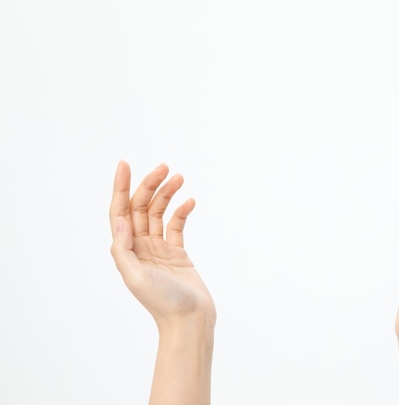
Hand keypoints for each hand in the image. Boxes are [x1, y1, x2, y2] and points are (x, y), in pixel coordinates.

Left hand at [109, 161, 215, 329]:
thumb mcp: (134, 277)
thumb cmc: (163, 303)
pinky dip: (182, 211)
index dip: (120, 187)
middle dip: (150, 185)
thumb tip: (120, 219)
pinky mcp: (178, 254)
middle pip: (141, 207)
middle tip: (164, 167)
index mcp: (126, 251)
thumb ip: (123, 248)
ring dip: (167, 194)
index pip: (120, 212)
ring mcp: (159, 250)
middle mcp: (140, 247)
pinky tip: (190, 201)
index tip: (125, 164)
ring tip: (179, 177)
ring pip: (160, 213)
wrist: (190, 320)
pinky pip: (177, 226)